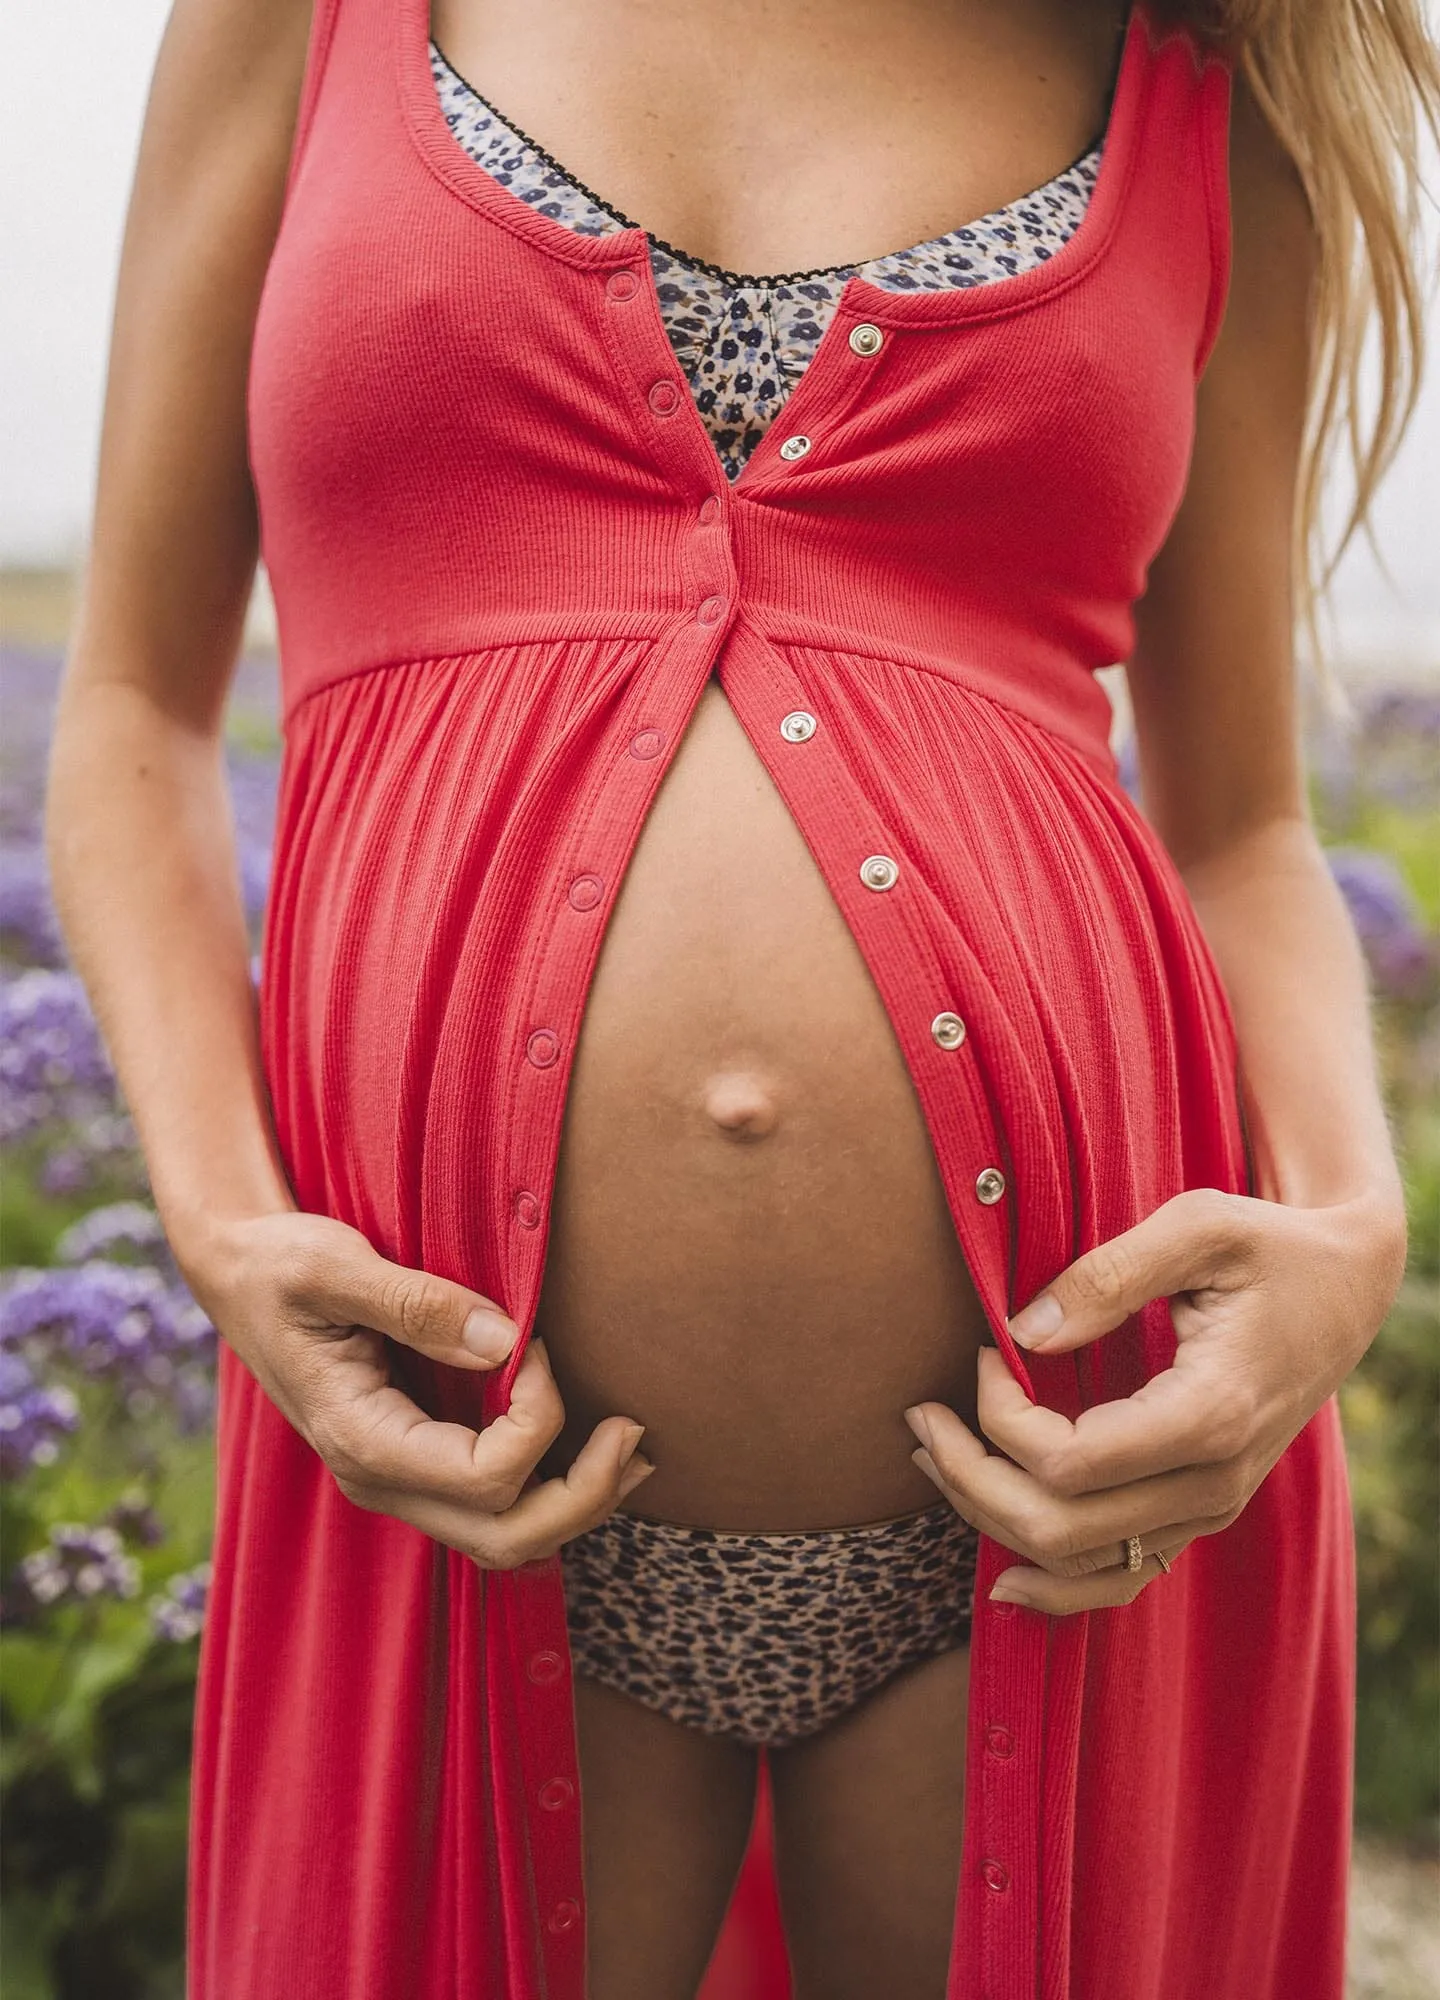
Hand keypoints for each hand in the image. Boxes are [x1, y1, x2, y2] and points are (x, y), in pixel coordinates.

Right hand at [182, 1210, 653, 1566]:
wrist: (237, 1272)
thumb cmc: (278, 1262)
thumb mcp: (332, 1265)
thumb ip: (417, 1301)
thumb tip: (505, 1339)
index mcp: (361, 1439)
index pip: (485, 1477)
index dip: (537, 1416)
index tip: (534, 1343)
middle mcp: (381, 1480)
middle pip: (506, 1540)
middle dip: (584, 1497)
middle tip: (634, 1433)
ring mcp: (397, 1479)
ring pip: (506, 1539)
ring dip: (579, 1504)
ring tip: (635, 1451)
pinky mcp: (414, 1460)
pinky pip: (493, 1506)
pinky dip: (552, 1488)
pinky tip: (593, 1448)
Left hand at [905, 1187, 1404, 1614]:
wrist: (1347, 1288)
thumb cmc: (1271, 1247)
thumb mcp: (1198, 1226)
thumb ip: (1107, 1275)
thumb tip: (1022, 1332)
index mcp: (1211, 1415)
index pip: (1069, 1463)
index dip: (999, 1418)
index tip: (982, 1349)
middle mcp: (1213, 1483)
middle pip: (1057, 1528)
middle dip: (969, 1476)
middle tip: (919, 1415)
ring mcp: (1209, 1509)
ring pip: (1079, 1566)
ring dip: (991, 1520)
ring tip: (931, 1458)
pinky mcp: (1200, 1513)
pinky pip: (1123, 1580)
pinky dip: (1057, 1587)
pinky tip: (1002, 1576)